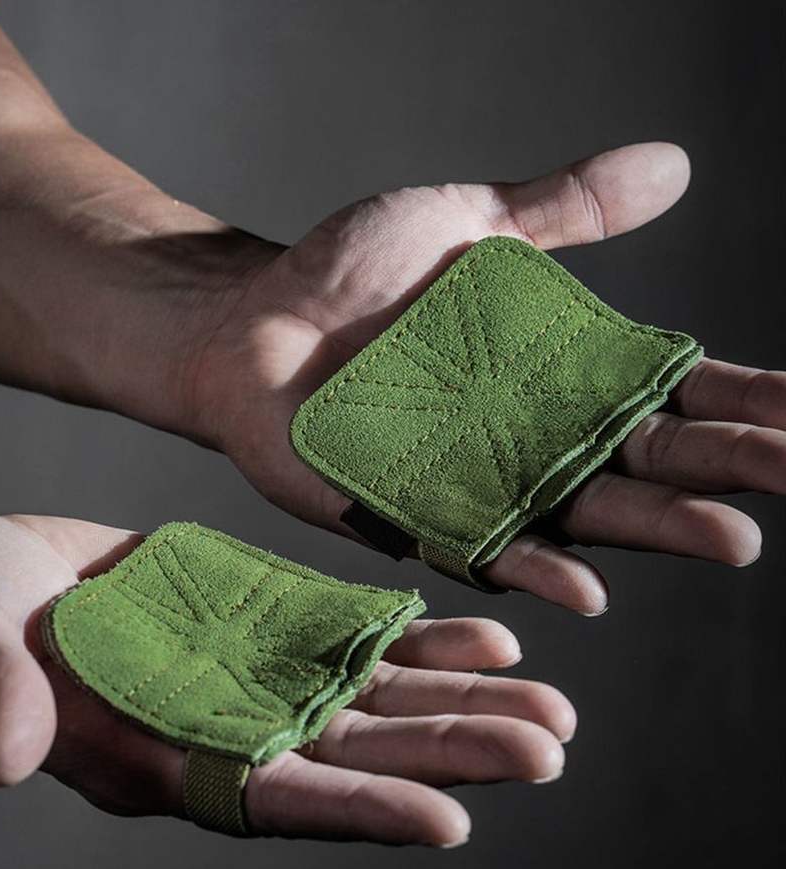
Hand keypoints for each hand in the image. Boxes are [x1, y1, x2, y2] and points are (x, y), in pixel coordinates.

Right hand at [0, 509, 573, 844]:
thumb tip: (6, 758)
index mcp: (155, 759)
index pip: (269, 799)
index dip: (355, 812)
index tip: (450, 820)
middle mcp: (218, 730)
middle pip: (351, 756)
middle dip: (446, 753)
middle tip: (547, 750)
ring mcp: (247, 678)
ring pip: (371, 702)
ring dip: (457, 701)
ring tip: (547, 700)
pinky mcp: (258, 626)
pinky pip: (352, 641)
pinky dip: (418, 642)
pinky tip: (483, 636)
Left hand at [196, 141, 783, 613]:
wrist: (251, 320)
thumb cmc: (347, 273)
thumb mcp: (464, 222)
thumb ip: (564, 210)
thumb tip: (675, 164)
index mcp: (552, 372)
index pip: (668, 392)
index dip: (744, 400)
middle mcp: (527, 437)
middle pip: (643, 459)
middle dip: (723, 467)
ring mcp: (474, 483)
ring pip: (581, 515)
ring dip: (654, 530)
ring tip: (731, 539)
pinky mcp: (410, 515)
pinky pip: (481, 547)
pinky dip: (533, 565)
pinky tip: (588, 585)